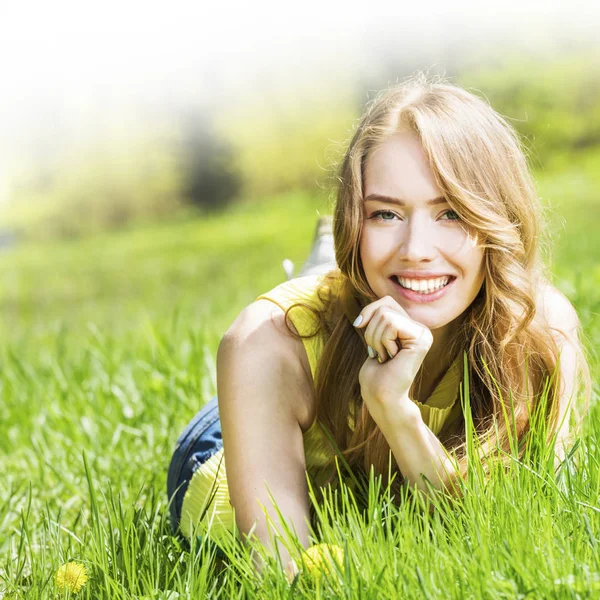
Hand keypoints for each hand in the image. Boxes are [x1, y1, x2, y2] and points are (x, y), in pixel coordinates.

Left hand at [353, 296, 432, 424]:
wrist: (381, 396)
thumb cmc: (375, 373)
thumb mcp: (374, 336)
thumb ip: (379, 318)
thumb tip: (377, 302)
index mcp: (410, 327)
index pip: (386, 301)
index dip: (368, 312)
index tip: (361, 329)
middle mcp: (421, 328)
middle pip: (384, 305)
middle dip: (371, 329)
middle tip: (378, 352)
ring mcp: (423, 333)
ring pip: (385, 315)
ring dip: (375, 339)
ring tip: (384, 357)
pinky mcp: (422, 339)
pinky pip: (391, 324)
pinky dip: (383, 341)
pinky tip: (391, 357)